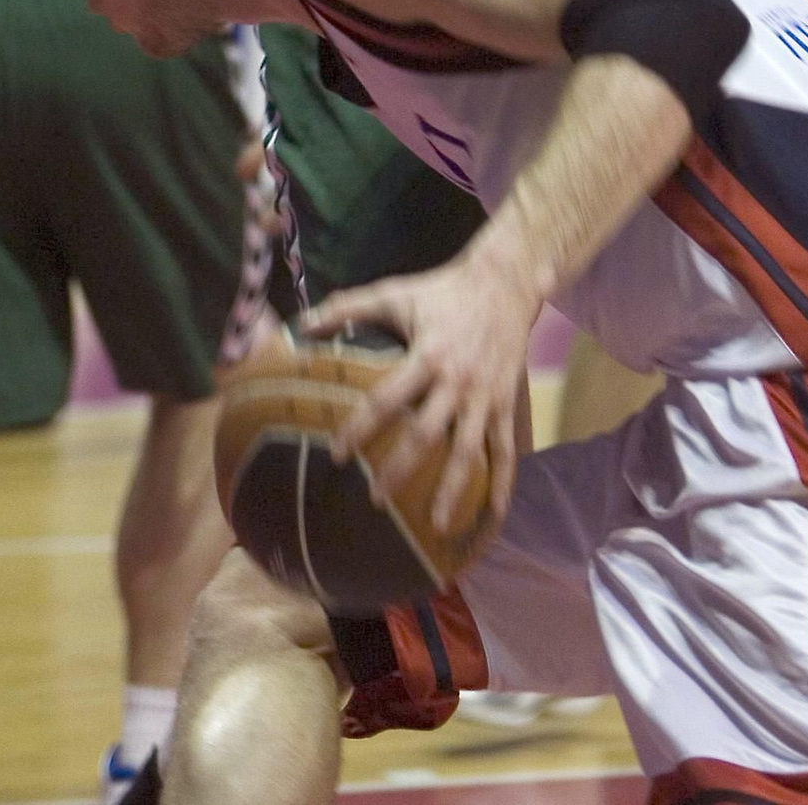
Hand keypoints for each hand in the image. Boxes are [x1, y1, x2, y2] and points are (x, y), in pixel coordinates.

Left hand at [300, 255, 534, 532]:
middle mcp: (457, 381)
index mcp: (427, 355)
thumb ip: (347, 306)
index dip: (360, 426)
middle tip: (375, 500)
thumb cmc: (443, 290)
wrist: (505, 282)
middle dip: (400, 469)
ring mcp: (485, 395)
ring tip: (434, 525)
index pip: (387, 397)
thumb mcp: (396, 292)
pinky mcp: (506, 403)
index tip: (336, 454)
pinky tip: (493, 516)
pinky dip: (502, 484)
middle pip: (426, 433)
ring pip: (469, 450)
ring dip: (452, 489)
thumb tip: (301, 323)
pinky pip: (505, 449)